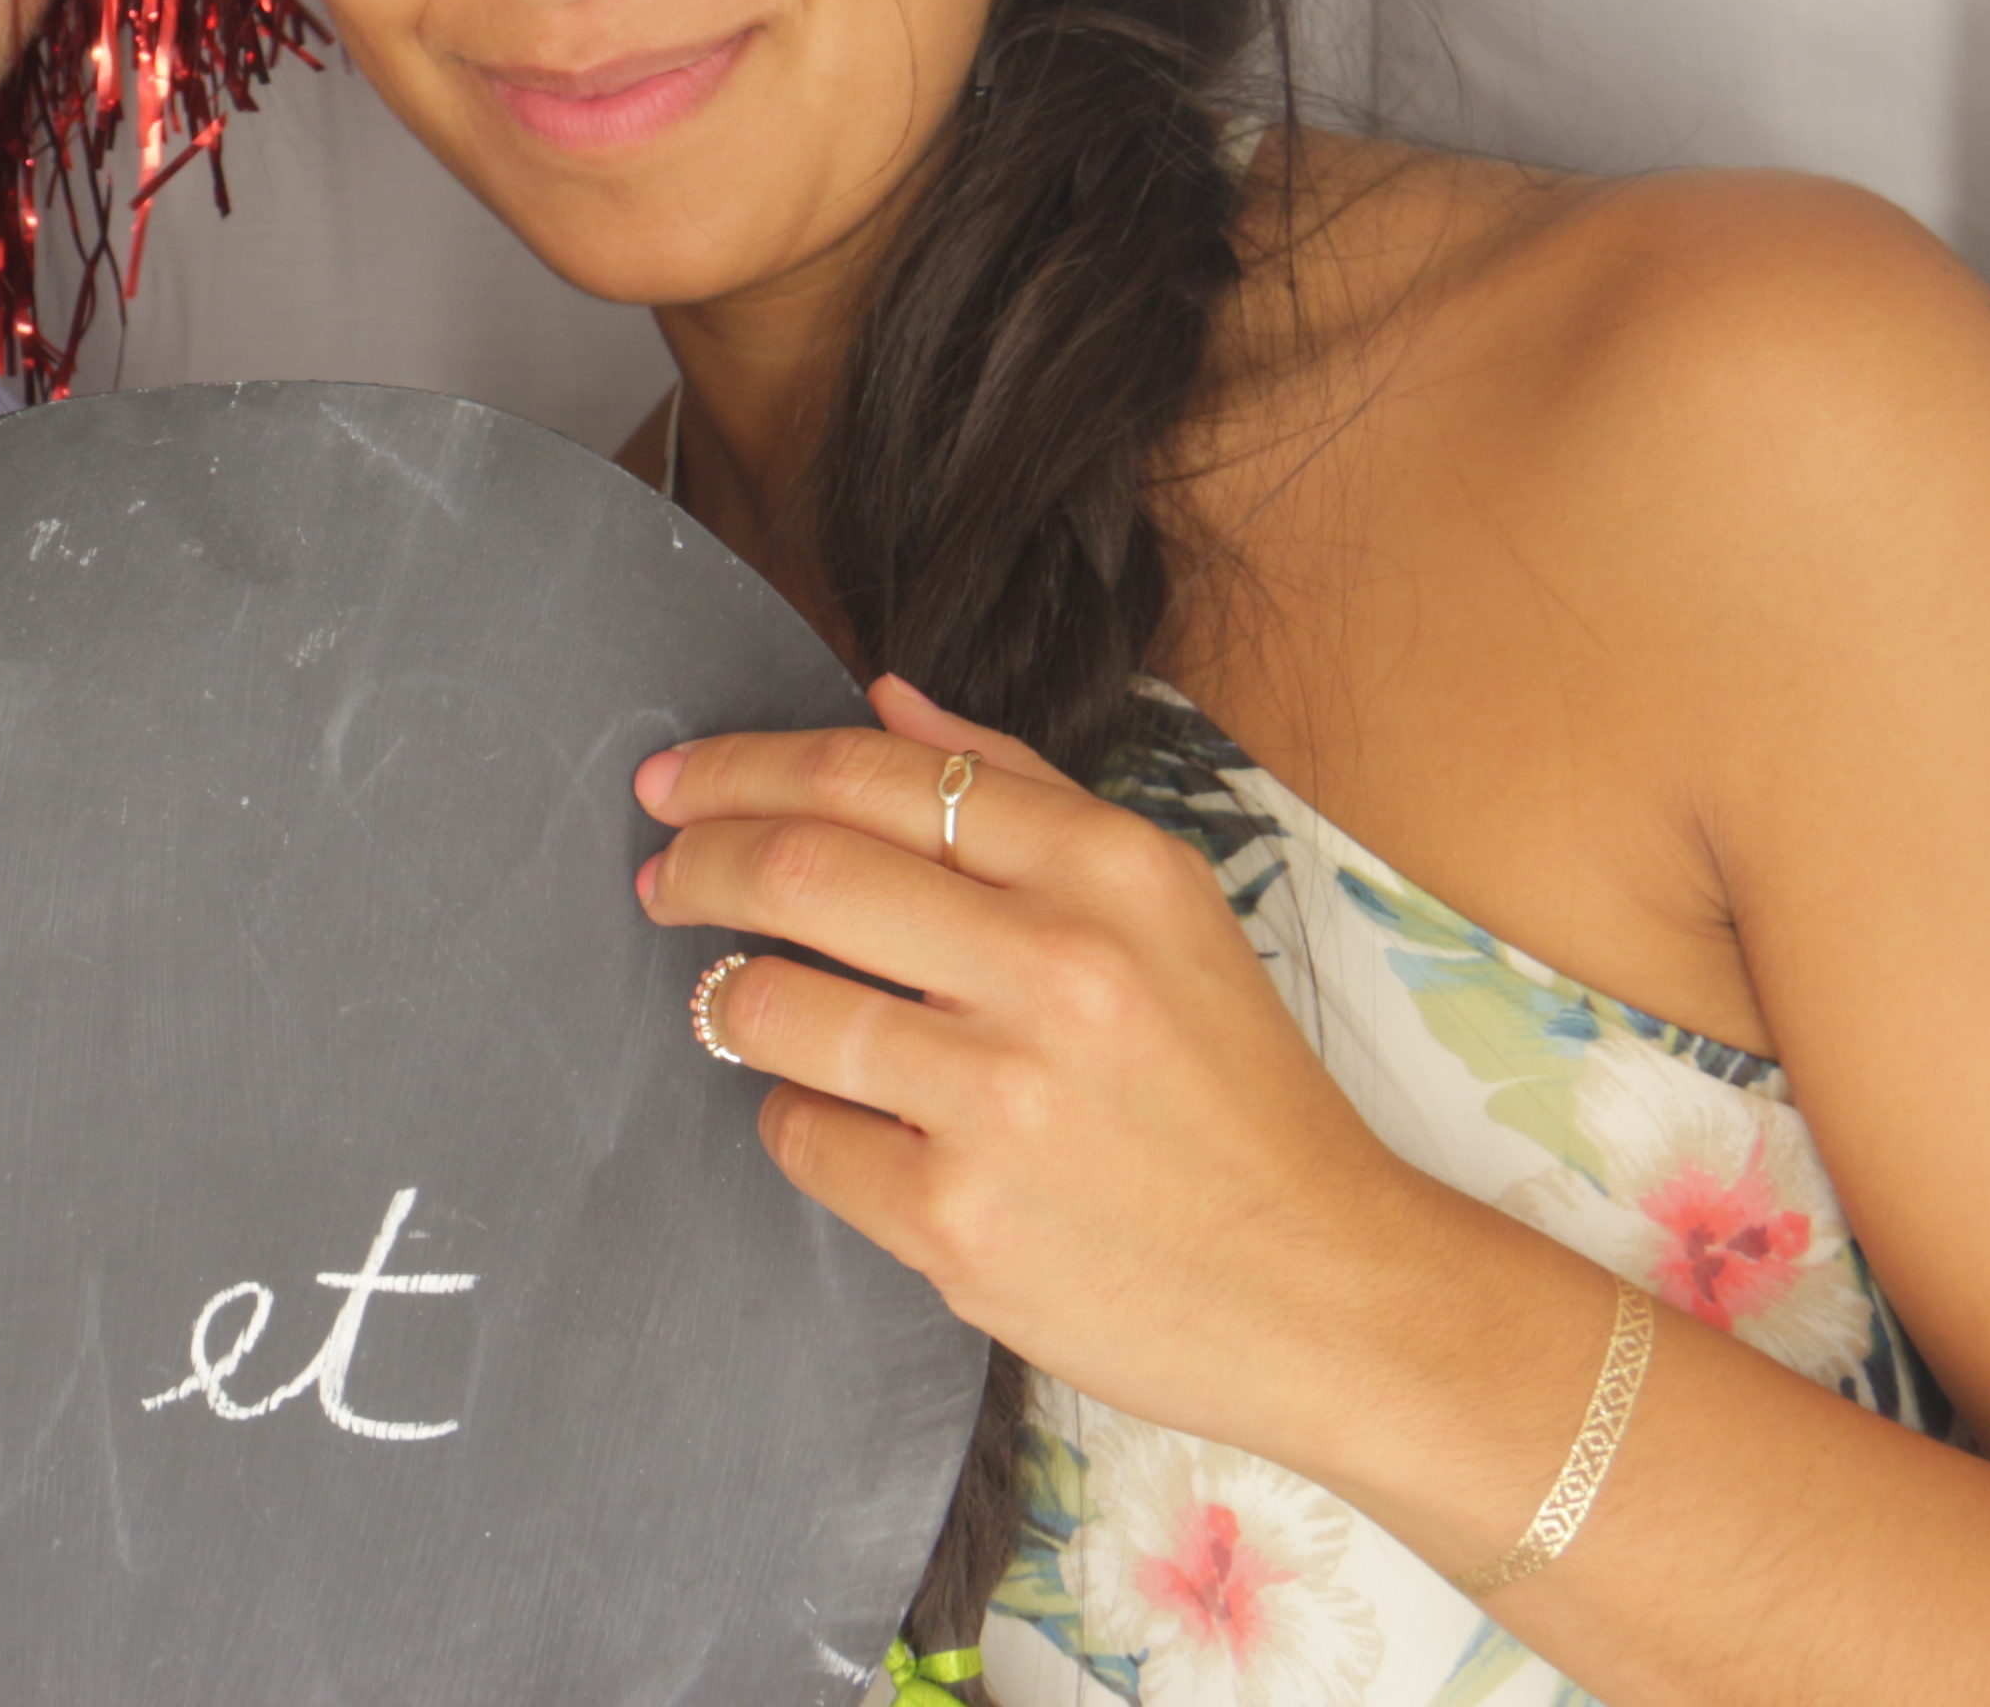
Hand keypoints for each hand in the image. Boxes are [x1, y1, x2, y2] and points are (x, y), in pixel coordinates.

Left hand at [634, 673, 1459, 1462]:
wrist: (1329, 1291)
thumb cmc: (1235, 1094)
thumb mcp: (1166, 908)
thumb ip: (1023, 790)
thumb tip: (882, 698)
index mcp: (1109, 871)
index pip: (872, 774)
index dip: (744, 767)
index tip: (677, 782)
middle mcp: (1056, 969)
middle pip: (798, 870)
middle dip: (695, 862)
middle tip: (660, 875)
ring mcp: (1000, 1101)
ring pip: (773, 1005)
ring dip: (729, 995)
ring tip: (740, 1002)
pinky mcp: (957, 1221)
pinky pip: (800, 1137)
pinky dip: (795, 1118)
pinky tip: (840, 1119)